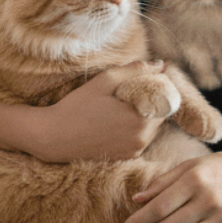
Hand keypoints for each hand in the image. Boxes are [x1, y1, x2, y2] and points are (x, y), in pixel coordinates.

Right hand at [29, 61, 168, 161]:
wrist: (54, 137)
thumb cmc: (77, 106)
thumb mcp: (105, 81)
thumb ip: (136, 70)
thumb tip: (161, 64)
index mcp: (141, 120)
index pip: (167, 100)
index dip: (161, 87)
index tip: (150, 78)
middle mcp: (142, 139)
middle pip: (161, 114)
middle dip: (154, 100)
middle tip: (136, 88)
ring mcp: (135, 151)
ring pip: (152, 127)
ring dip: (146, 114)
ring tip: (125, 103)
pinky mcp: (126, 158)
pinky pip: (141, 138)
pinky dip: (136, 127)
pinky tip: (118, 118)